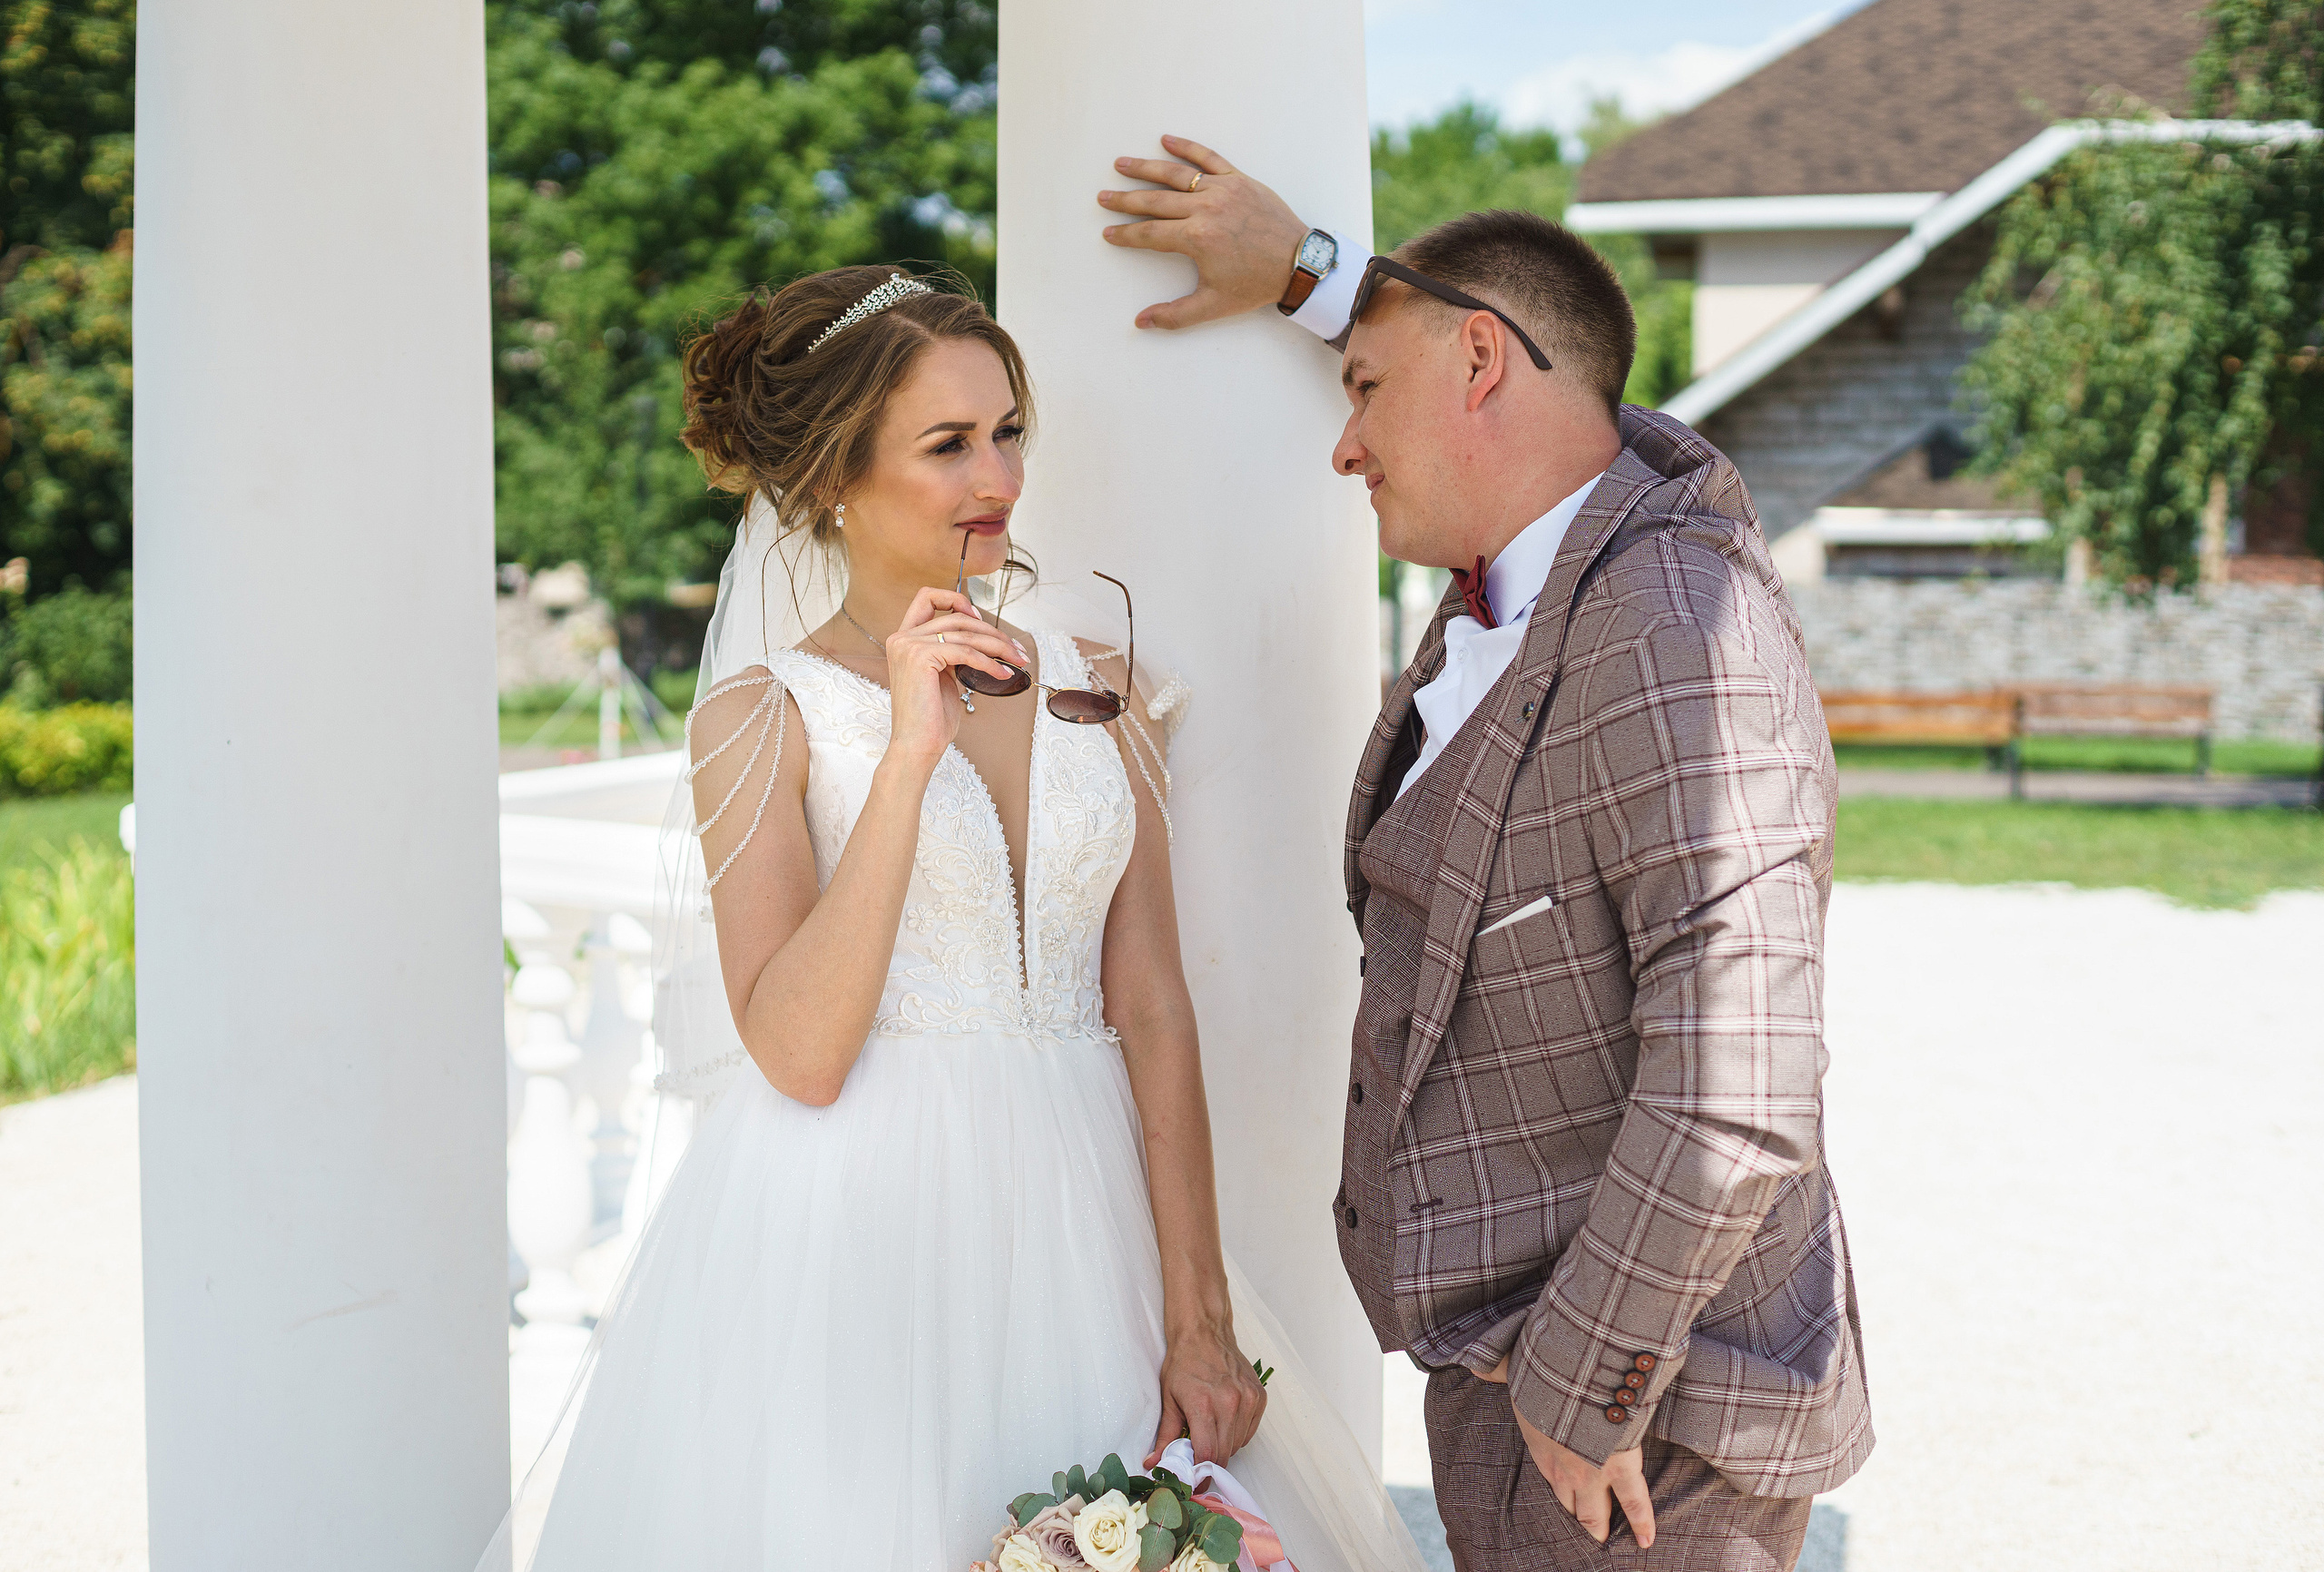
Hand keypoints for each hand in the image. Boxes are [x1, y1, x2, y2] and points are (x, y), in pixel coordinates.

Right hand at [880, 587, 1024, 773]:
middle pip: (957, 619)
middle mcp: (902, 638)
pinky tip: (1003, 673)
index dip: (956, 599)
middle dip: (993, 632)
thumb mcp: (944, 676)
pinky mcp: (920, 657)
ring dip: (998, 646)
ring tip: (1017, 660)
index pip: (927, 598)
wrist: (917, 746)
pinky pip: (966, 652)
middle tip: (1017, 649)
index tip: (980, 617)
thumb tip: (985, 640)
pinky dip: (989, 662)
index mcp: (904, 639)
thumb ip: (953, 653)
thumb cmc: (931, 718)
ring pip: (965, 633)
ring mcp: (908, 646)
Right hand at [1098, 134, 1310, 329]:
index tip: (1109, 233)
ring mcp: (1222, 190)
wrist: (1298, 263)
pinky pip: (1208, 157)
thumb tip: (1141, 322)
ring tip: (1121, 164)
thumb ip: (1176, 315)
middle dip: (1125, 200)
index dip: (1126, 235)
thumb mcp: (1214, 305)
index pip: (1149, 234)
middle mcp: (1206, 209)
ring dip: (1145, 169)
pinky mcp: (1239, 179)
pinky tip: (1166, 139)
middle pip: (1155, 201)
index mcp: (1197, 238)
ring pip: (1176, 175)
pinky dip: (1187, 147)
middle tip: (1103, 197)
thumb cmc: (1256, 284)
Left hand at [1145, 1319, 1267, 1467]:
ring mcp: (1248, 1399)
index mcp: (1204, 1405)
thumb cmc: (1183, 1363)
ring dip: (1225, 1447)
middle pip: (1225, 1454)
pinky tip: (1225, 1422)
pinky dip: (1237, 1434)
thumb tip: (1153, 1464)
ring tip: (1210, 1433)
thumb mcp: (1169, 1399)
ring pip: (1239, 1444)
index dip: (1200, 1472)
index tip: (1194, 1477)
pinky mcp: (1259, 1396)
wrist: (1204, 1332)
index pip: (1208, 1454)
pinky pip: (1250, 1431)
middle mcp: (1230, 1403)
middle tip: (1198, 1457)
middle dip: (1211, 1462)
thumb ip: (1165, 1436)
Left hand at [1479, 1357, 1656, 1548]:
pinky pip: (1635, 1501)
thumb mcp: (1513, 1372)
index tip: (1559, 1510)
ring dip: (1601, 1529)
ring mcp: (1592, 1474)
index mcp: (1540, 1450)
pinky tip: (1646, 1541)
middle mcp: (1563, 1471)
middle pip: (1570, 1507)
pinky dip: (1643, 1522)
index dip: (1556, 1499)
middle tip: (1582, 1537)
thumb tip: (1477, 1367)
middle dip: (1576, 1523)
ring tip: (1607, 1546)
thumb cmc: (1542, 1372)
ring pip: (1596, 1513)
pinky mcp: (1621, 1467)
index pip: (1548, 1484)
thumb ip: (1497, 1372)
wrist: (1574, 1377)